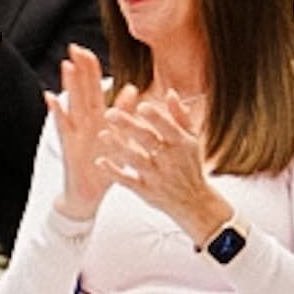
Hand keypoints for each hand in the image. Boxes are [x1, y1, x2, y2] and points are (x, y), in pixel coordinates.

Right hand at [41, 46, 114, 223]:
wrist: (89, 193)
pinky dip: (57, 112)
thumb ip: (124, 114)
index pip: (94, 89)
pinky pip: (63, 126)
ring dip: (69, 86)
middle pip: (82, 91)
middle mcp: (84, 122)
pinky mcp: (69, 145)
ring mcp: (75, 132)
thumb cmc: (103, 166)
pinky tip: (50, 97)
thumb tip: (133, 89)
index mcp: (98, 119)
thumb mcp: (119, 138)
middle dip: (79, 70)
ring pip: (73, 104)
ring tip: (67, 65)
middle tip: (74, 47)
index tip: (87, 50)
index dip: (91, 71)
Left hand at [98, 84, 224, 241]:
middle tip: (109, 113)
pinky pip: (127, 181)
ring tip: (103, 135)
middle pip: (147, 140)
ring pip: (135, 160)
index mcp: (181, 143)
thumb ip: (180, 116)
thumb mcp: (191, 139)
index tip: (141, 106)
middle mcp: (168, 159)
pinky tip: (100, 161)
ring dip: (119, 148)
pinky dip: (113, 172)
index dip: (156, 117)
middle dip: (129, 126)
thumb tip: (170, 92)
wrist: (192, 201)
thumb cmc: (189, 164)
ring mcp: (156, 176)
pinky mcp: (144, 190)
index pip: (168, 128)